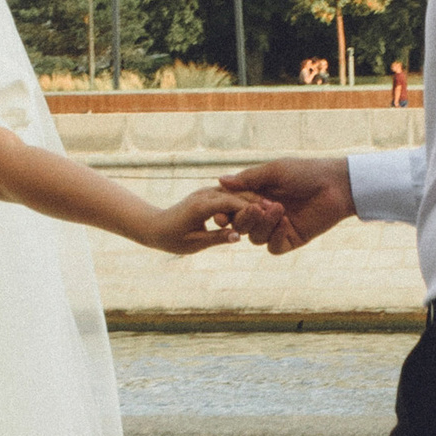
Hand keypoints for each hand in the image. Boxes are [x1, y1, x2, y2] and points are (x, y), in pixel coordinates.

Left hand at [145, 186, 279, 256]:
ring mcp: (208, 191)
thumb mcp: (195, 243)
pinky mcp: (210, 193)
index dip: (251, 208)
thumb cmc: (173, 239)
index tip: (269, 215)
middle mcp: (206, 194)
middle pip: (238, 194)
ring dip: (254, 199)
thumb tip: (239, 237)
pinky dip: (245, 200)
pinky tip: (260, 208)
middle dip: (258, 201)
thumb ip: (218, 238)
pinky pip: (231, 194)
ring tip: (274, 208)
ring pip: (236, 192)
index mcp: (201, 206)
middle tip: (279, 209)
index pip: (231, 203)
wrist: (155, 226)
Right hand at [216, 157, 354, 254]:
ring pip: (255, 238)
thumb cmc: (306, 172)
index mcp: (257, 196)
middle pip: (240, 226)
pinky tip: (285, 224)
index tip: (221, 213)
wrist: (337, 185)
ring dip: (262, 225)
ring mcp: (278, 228)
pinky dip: (275, 237)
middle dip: (244, 218)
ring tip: (279, 209)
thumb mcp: (275, 172)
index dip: (225, 212)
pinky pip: (273, 247)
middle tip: (256, 208)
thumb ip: (248, 179)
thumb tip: (220, 181)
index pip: (232, 208)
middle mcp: (264, 213)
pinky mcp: (292, 239)